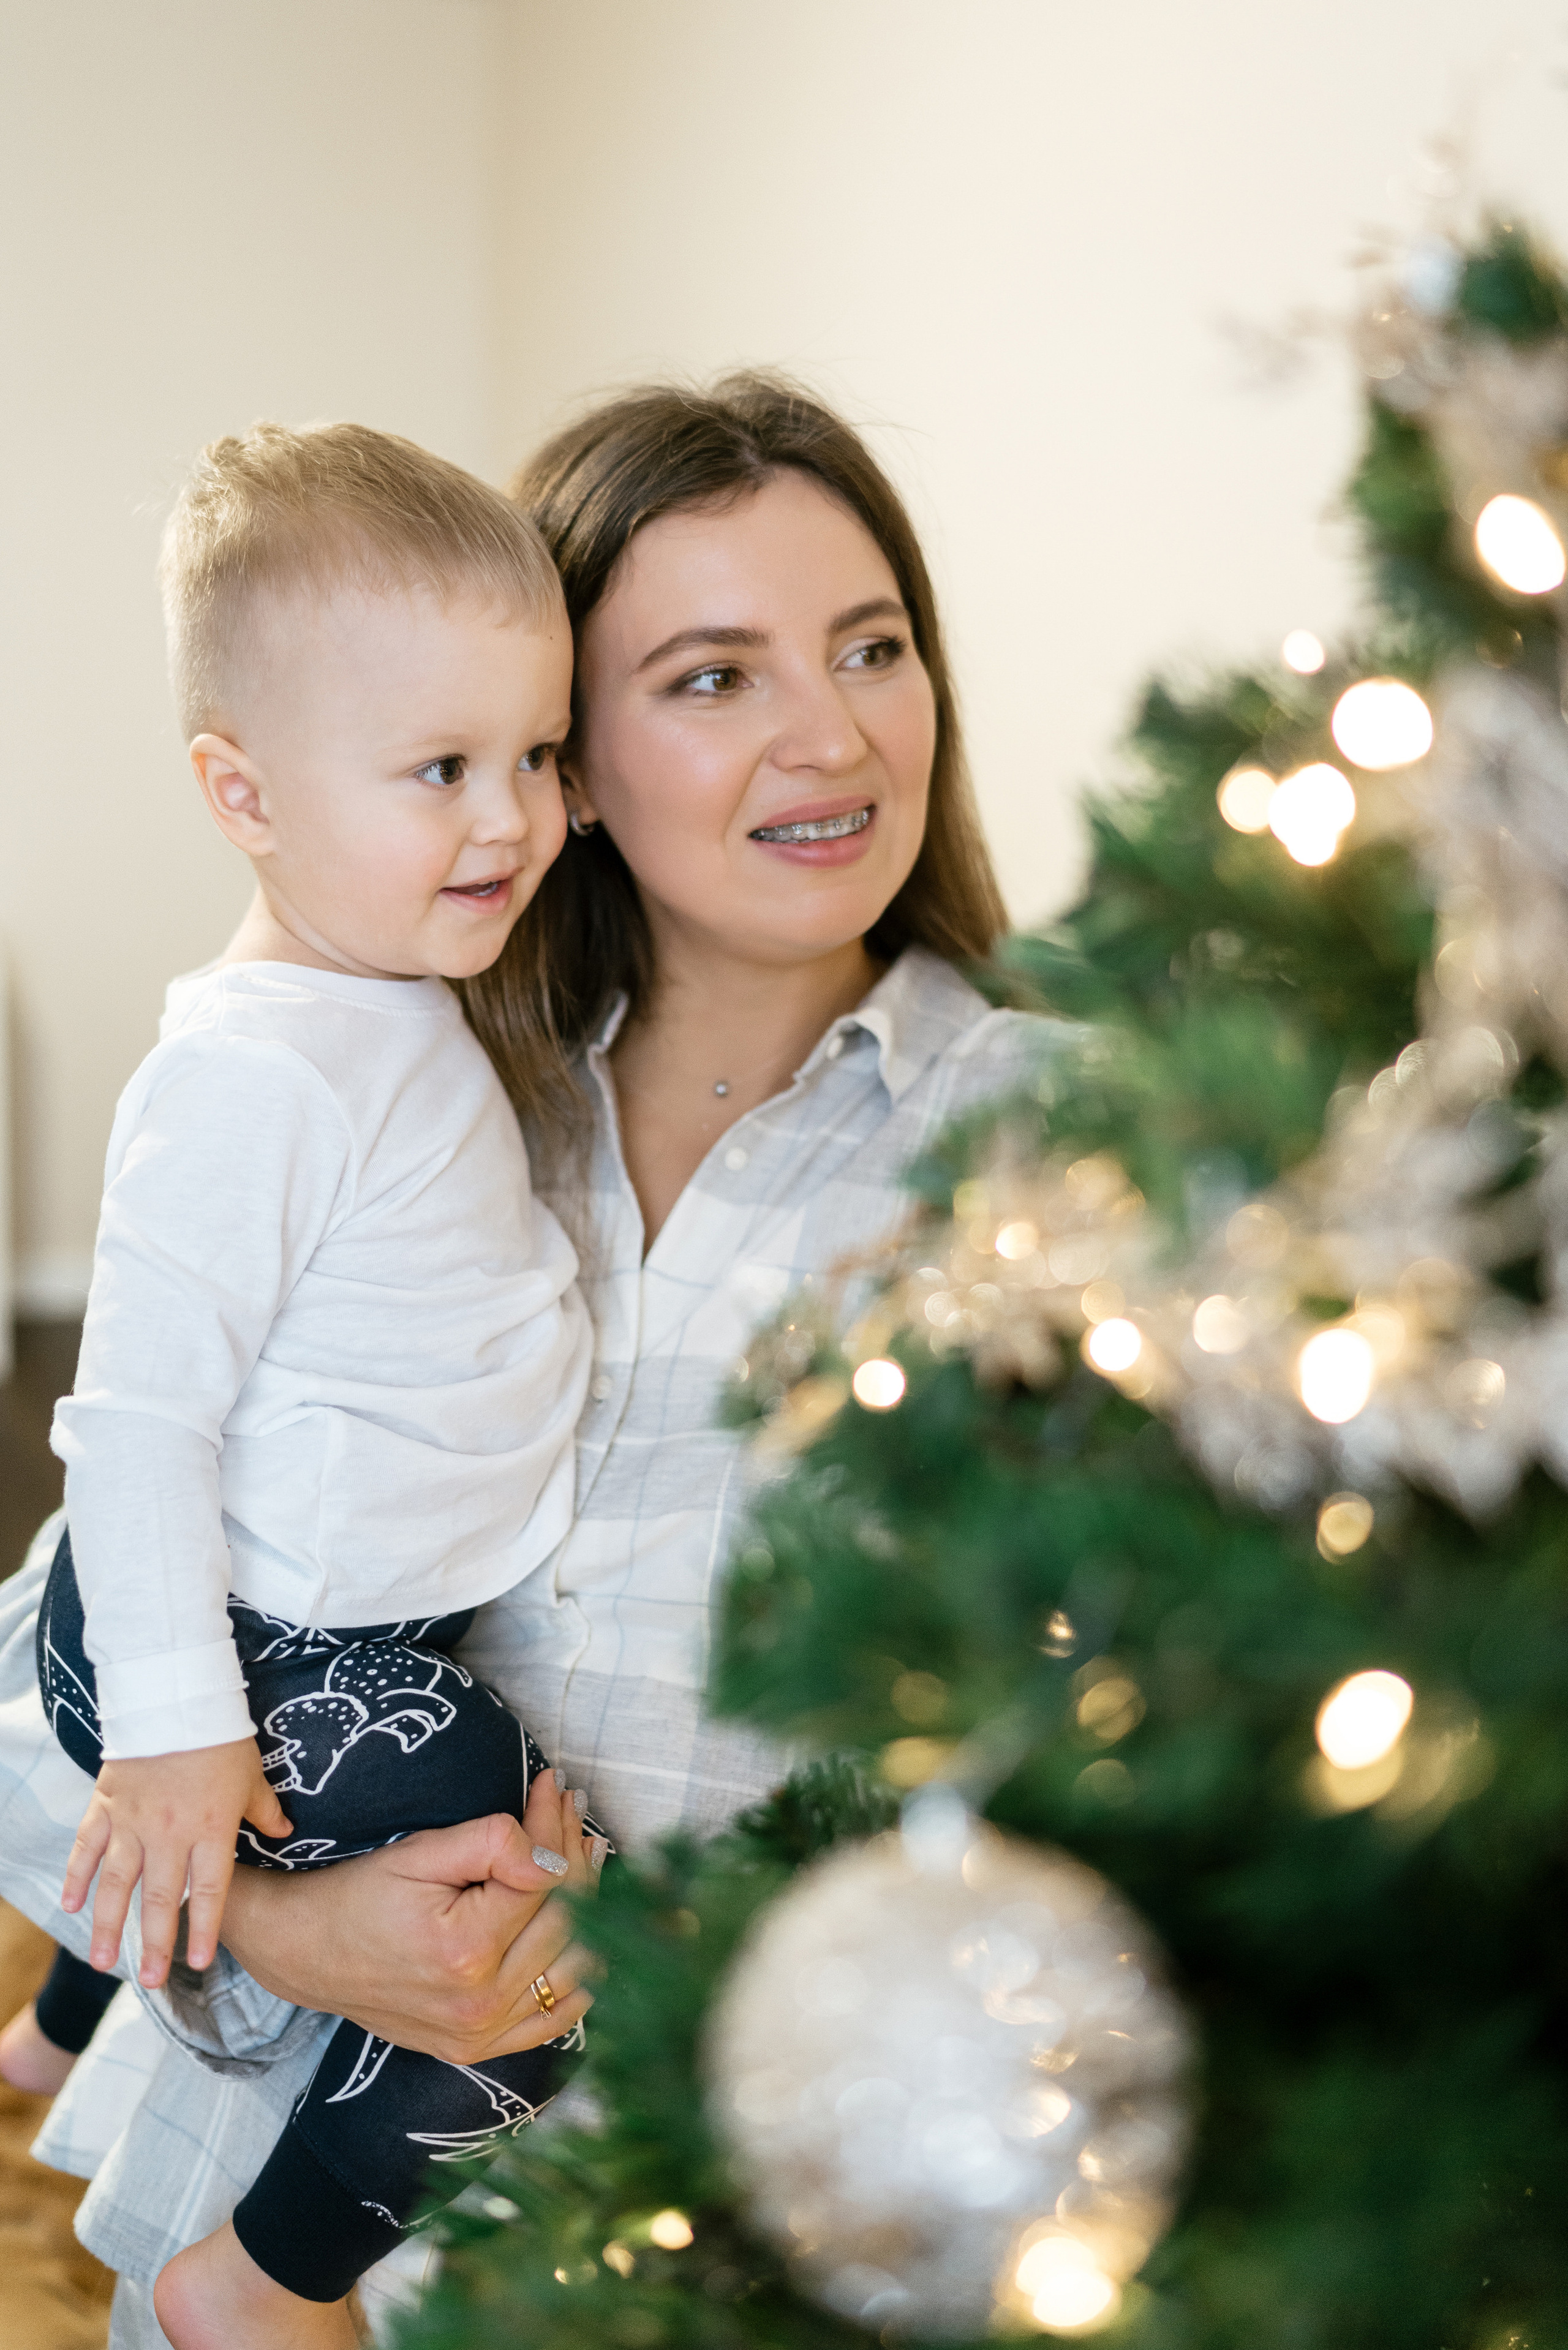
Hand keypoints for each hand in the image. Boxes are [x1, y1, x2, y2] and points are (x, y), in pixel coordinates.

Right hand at [62, 1739, 291, 1986]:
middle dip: (155, 1944)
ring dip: (109, 1925)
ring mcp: (133, 1821)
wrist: (175, 1695)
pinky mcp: (106, 1804)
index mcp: (211, 1828)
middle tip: (150, 1980)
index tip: (197, 1963)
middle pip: (162, 1898)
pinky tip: (71, 1905)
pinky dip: (76, 1876)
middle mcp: (170, 1832)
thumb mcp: (253, 1775)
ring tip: (104, 1963)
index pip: (210, 1890)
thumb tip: (286, 1832)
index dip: (204, 1929)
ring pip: (117, 1884)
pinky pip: (87, 1846)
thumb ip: (266, 1811)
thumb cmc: (221, 1736)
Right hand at [220, 1767, 603, 2063]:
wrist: (305, 1953)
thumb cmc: (358, 1894)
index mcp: (464, 1951)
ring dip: (590, 1905)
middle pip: (565, 1919)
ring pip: (572, 1965)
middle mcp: (479, 2003)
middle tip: (570, 1808)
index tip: (551, 1786)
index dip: (553, 1826)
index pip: (544, 1879)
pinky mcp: (478, 2049)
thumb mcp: (418, 1852)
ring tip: (585, 1854)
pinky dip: (581, 1977)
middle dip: (574, 1853)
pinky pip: (554, 2018)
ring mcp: (481, 2034)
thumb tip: (549, 1856)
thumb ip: (490, 1844)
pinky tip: (589, 1931)